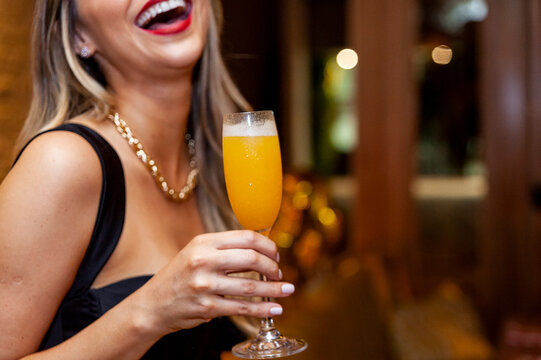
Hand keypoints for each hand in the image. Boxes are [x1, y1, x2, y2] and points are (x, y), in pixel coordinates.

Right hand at [135, 230, 293, 334]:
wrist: (153, 304)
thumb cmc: (180, 275)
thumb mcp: (196, 252)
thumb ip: (224, 248)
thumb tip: (261, 249)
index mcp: (204, 242)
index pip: (246, 237)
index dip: (268, 246)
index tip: (276, 254)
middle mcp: (204, 260)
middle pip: (252, 258)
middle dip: (273, 267)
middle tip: (279, 273)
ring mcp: (205, 285)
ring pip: (251, 286)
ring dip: (275, 290)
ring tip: (287, 290)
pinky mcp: (207, 307)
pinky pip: (242, 308)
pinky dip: (263, 310)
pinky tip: (274, 309)